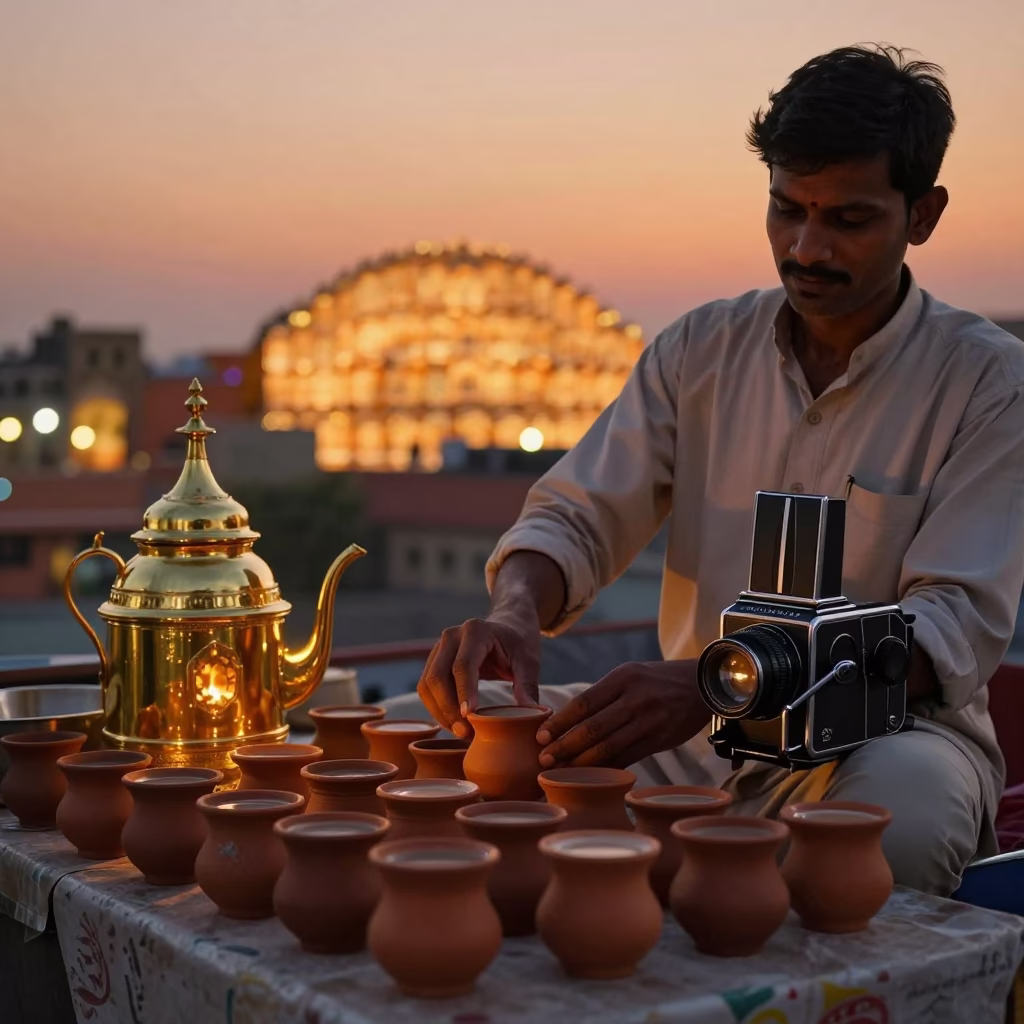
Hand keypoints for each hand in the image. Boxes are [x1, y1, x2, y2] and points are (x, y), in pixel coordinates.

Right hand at [417, 615, 540, 737]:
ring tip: (460, 732)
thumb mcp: (528, 661)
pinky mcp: (434, 660)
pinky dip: (436, 707)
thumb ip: (528, 685)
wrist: (508, 626)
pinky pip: (426, 687)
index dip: (464, 692)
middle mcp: (452, 636)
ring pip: (427, 684)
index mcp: (476, 631)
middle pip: (437, 676)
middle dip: (448, 708)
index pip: (463, 665)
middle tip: (465, 733)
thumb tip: (531, 713)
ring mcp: (439, 647)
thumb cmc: (519, 644)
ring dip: (439, 712)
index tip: (469, 717)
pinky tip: (452, 723)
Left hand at [536, 661, 711, 768]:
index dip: (560, 723)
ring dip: (581, 763)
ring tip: (561, 772)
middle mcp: (635, 699)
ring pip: (608, 747)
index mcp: (622, 678)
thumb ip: (603, 696)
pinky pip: (627, 758)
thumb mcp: (630, 675)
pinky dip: (606, 769)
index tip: (540, 736)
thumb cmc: (656, 681)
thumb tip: (565, 722)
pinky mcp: (659, 740)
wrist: (703, 685)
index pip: (583, 703)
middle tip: (544, 759)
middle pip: (592, 728)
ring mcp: (649, 721)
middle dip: (564, 746)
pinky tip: (590, 776)